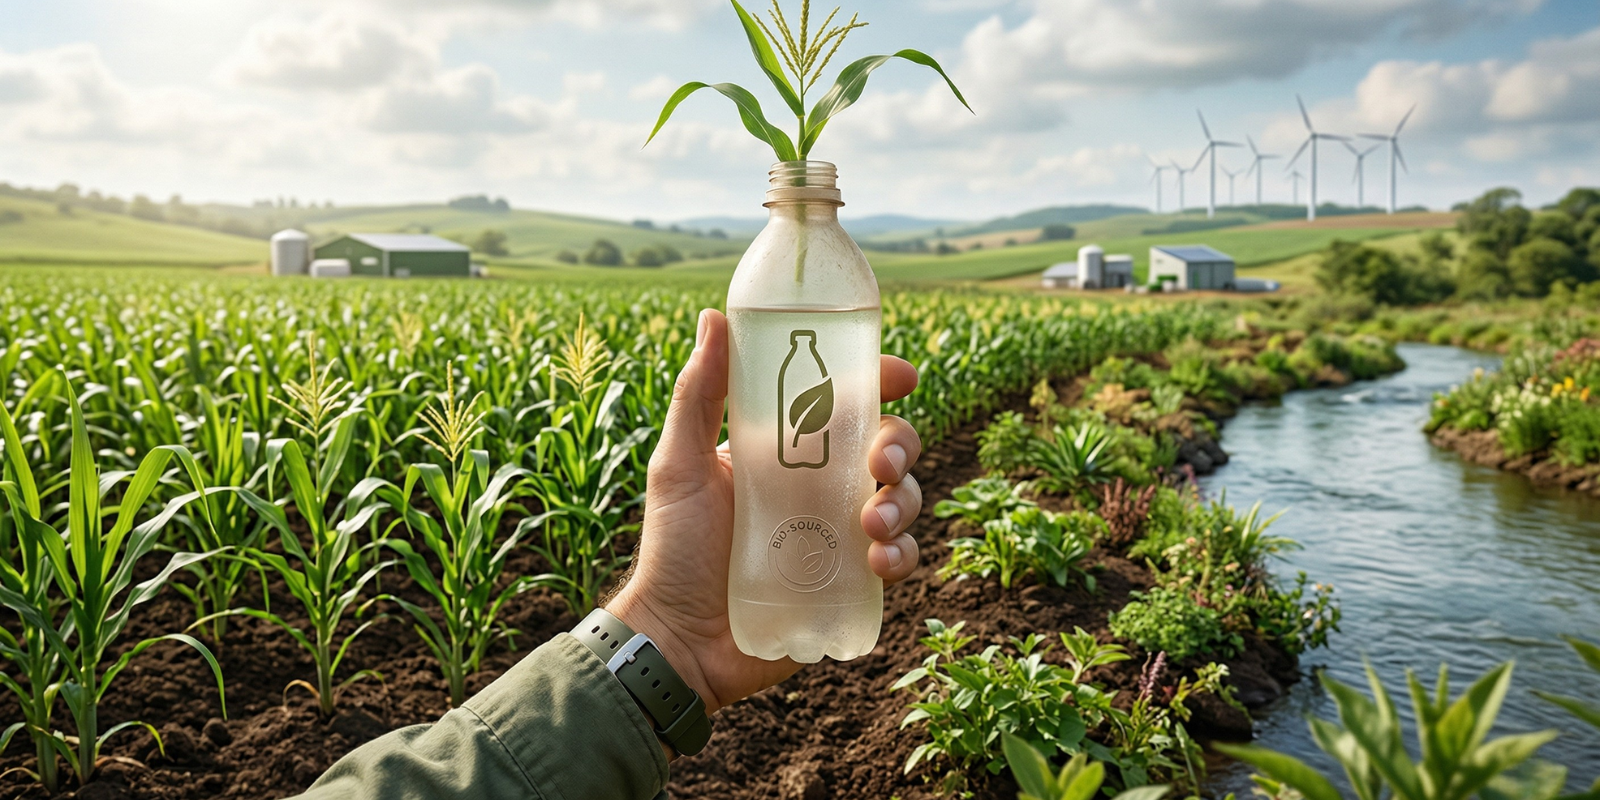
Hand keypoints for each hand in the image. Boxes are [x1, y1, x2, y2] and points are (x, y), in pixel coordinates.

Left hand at [608, 308, 922, 718]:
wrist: (679, 639)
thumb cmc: (672, 548)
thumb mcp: (679, 464)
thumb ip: (696, 394)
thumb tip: (713, 318)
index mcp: (785, 447)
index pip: (846, 402)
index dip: (882, 382)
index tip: (904, 377)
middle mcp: (819, 485)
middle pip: (888, 446)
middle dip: (901, 447)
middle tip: (880, 467)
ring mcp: (838, 533)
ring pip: (905, 499)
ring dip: (905, 503)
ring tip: (871, 525)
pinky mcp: (850, 582)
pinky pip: (898, 558)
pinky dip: (902, 554)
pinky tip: (878, 561)